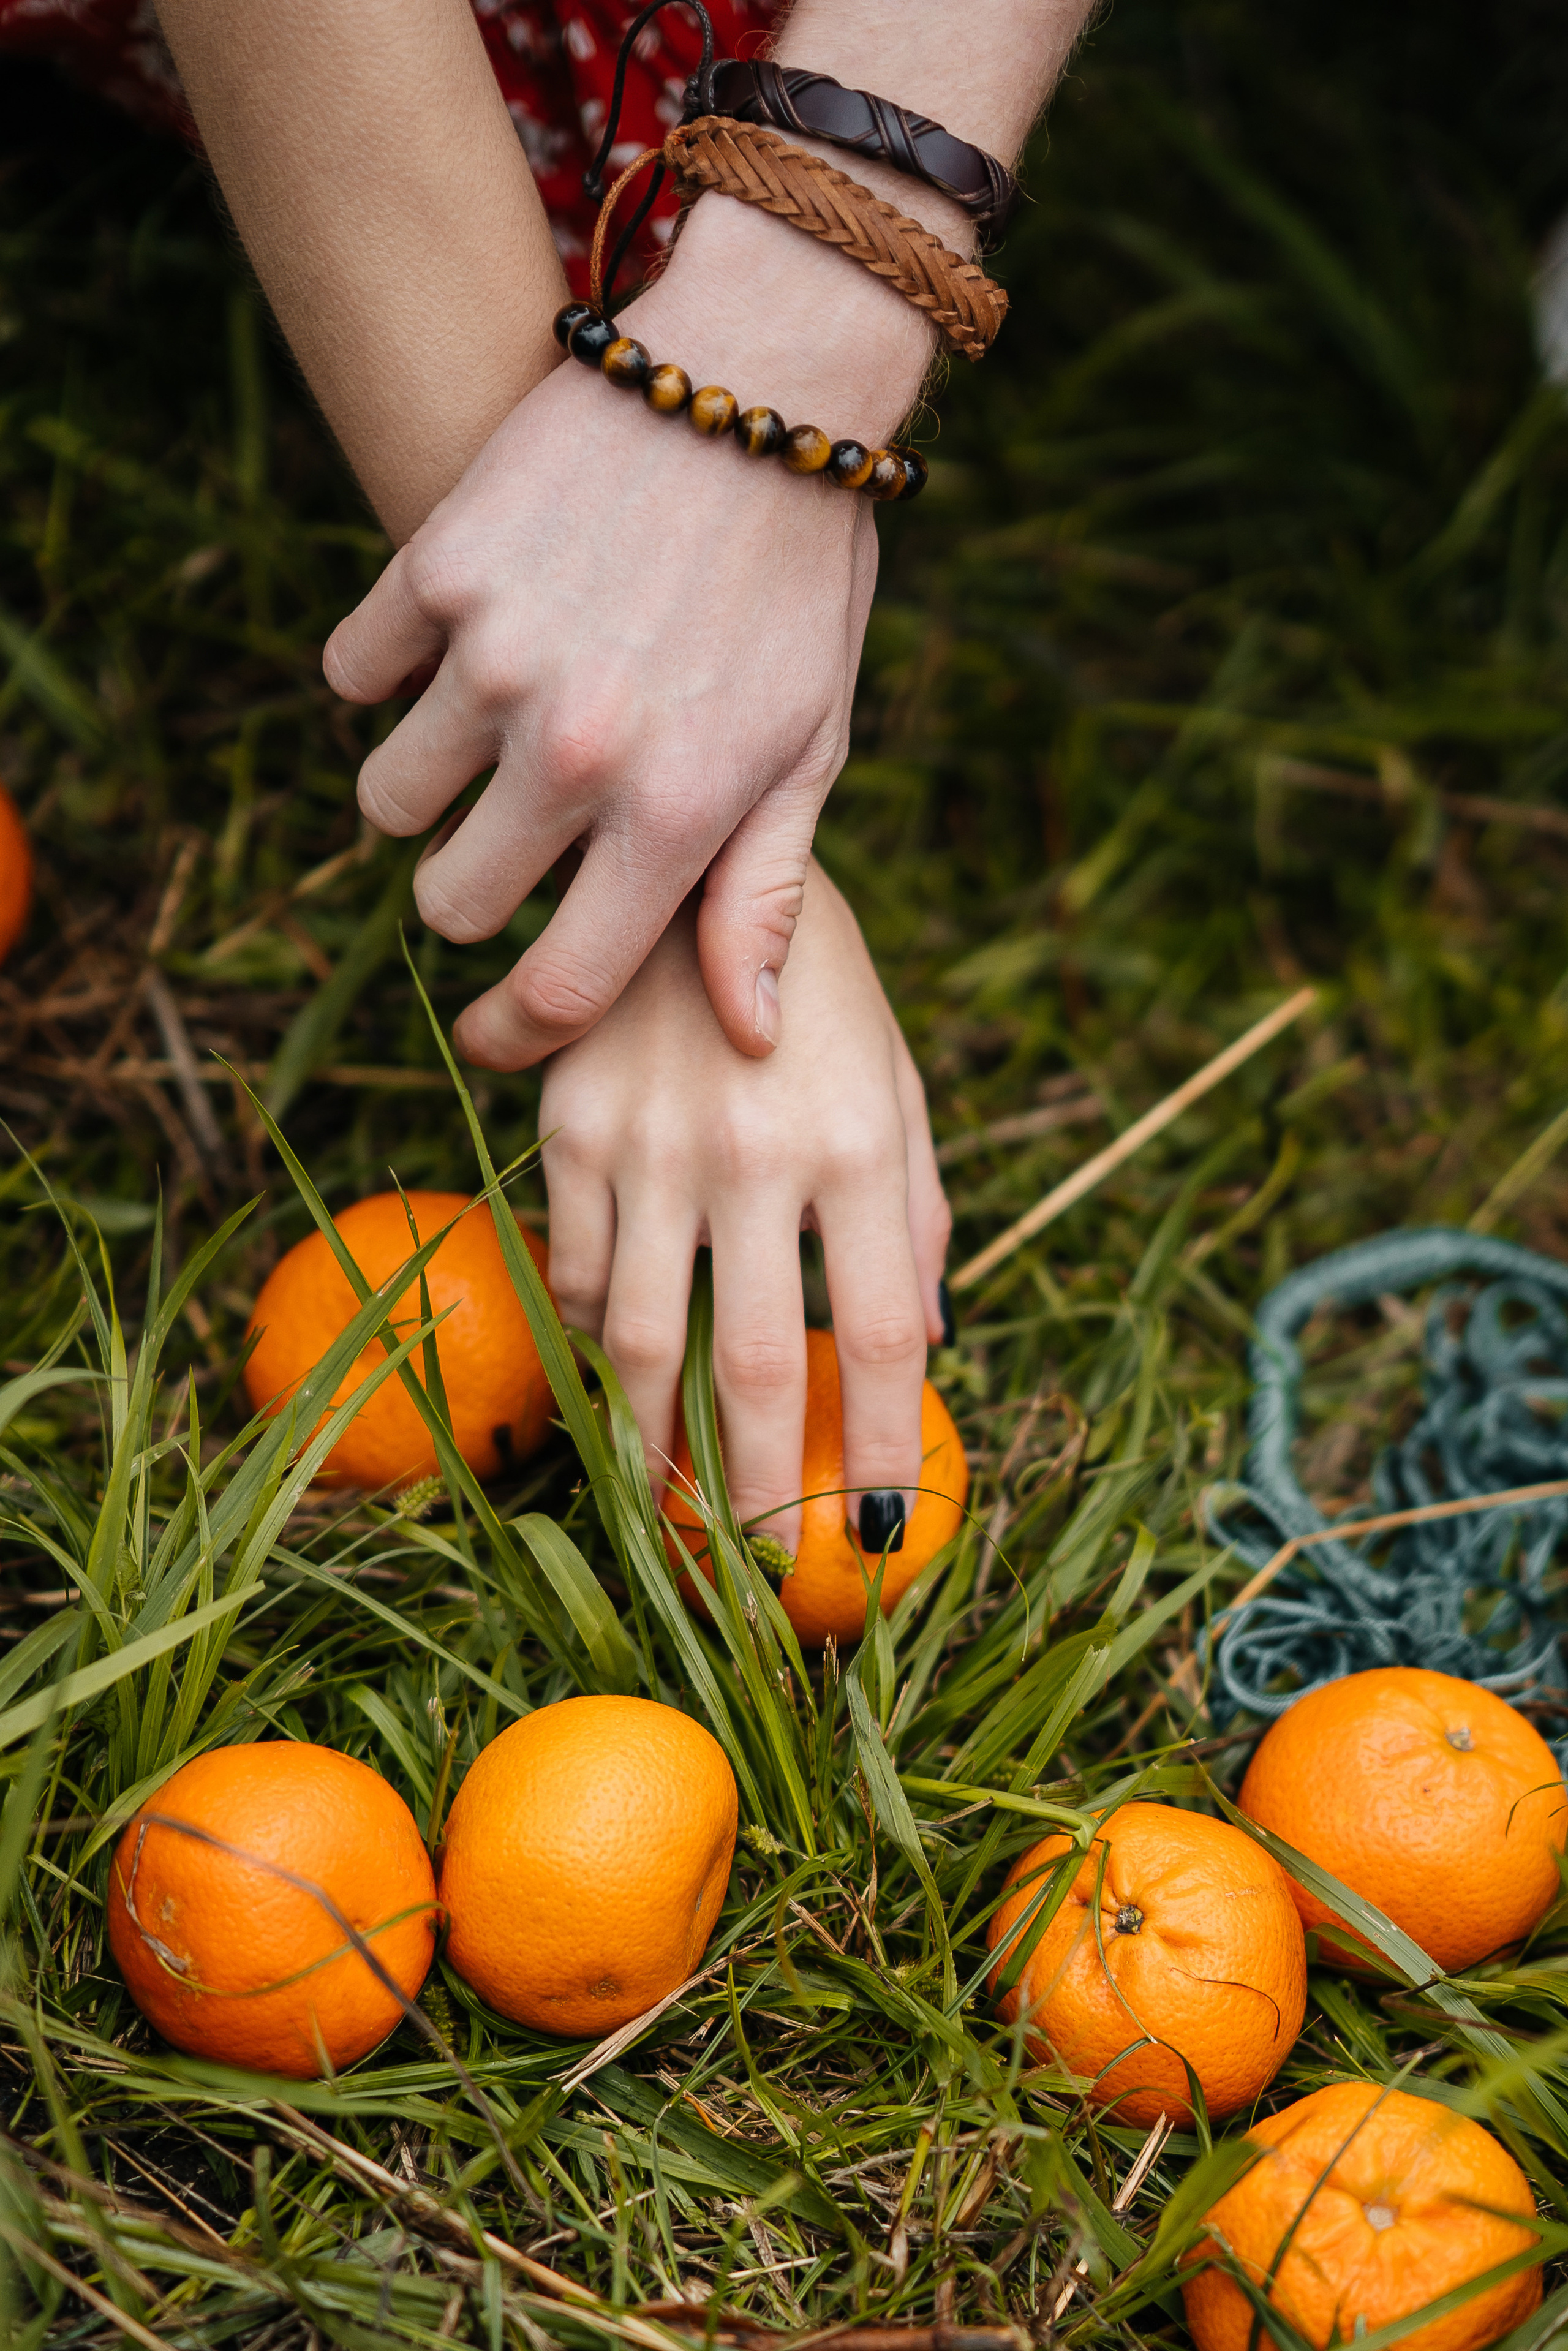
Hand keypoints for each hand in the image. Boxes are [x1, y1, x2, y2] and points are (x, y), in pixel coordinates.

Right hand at [324, 194, 936, 1071]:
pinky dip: (386, 672)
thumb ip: (765, 896)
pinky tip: (452, 644)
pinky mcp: (438, 567)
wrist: (761, 380)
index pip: (560, 988)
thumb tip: (748, 1035)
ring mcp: (497, 657)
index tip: (494, 1037)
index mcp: (673, 815)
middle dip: (472, 890)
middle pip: (451, 903)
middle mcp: (576, 751)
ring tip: (485, 733)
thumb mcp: (811, 748)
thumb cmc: (798, 586)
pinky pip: (353, 673)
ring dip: (424, 787)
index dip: (516, 1034)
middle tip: (512, 840)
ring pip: (386, 800)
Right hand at [539, 860, 950, 1551]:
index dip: (872, 1445)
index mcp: (861, 1142)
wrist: (690, 865)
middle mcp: (754, 1154)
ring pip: (643, 1342)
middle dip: (754, 1497)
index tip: (872, 1531)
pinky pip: (580, 1274)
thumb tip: (928, 1342)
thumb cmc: (820, 991)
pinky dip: (602, 1338)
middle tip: (758, 1581)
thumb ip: (917, 1212)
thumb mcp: (898, 1083)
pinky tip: (625, 1365)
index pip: (876, 1333)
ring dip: (655, 1446)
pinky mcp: (569, 1130)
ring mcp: (649, 1144)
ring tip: (670, 1512)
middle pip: (750, 1367)